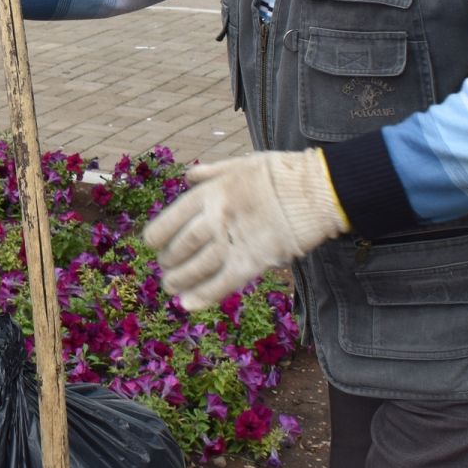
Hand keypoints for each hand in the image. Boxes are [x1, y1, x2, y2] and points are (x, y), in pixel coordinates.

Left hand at [142, 149, 348, 310]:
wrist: (315, 191)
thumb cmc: (279, 173)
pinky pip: (223, 283)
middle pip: (181, 246)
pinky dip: (203, 296)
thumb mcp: (240, 162)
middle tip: (166, 269)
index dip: (156, 237)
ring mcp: (234, 241)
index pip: (170, 220)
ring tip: (171, 287)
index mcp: (210, 193)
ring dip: (181, 281)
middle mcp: (216, 218)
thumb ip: (211, 172)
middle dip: (169, 261)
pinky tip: (189, 304)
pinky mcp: (254, 261)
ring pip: (197, 268)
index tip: (152, 245)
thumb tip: (189, 175)